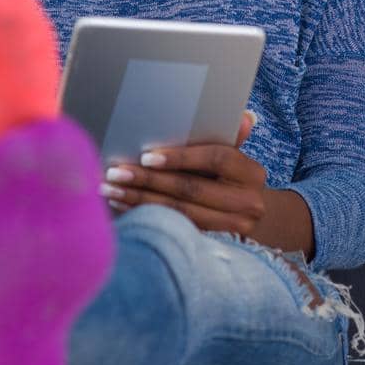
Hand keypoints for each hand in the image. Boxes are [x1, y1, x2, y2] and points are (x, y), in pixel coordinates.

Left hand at [101, 110, 266, 238]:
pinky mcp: (214, 246)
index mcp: (251, 173)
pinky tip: (123, 207)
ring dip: (139, 201)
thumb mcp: (235, 158)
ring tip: (110, 190)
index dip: (181, 156)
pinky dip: (146, 216)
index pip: (216, 158)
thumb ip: (231, 137)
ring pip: (180, 213)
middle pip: (192, 189)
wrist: (255, 221)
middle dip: (149, 180)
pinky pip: (175, 230)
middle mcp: (247, 204)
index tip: (146, 156)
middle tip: (114, 173)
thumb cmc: (235, 180)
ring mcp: (232, 230)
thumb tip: (246, 117)